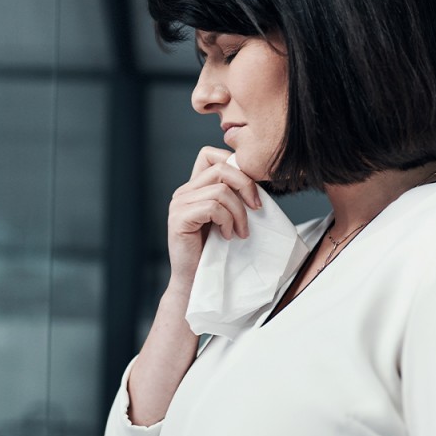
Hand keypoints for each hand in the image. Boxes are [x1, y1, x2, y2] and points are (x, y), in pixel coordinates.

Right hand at [167, 146, 260, 290]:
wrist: (195, 281)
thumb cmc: (213, 252)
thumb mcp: (226, 218)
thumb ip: (232, 197)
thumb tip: (255, 179)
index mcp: (193, 188)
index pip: (210, 154)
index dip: (235, 165)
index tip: (250, 192)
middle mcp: (183, 192)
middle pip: (220, 168)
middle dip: (246, 186)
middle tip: (257, 209)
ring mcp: (179, 205)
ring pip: (220, 189)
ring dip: (239, 212)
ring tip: (240, 232)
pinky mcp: (179, 219)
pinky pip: (212, 207)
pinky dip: (227, 221)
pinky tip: (227, 237)